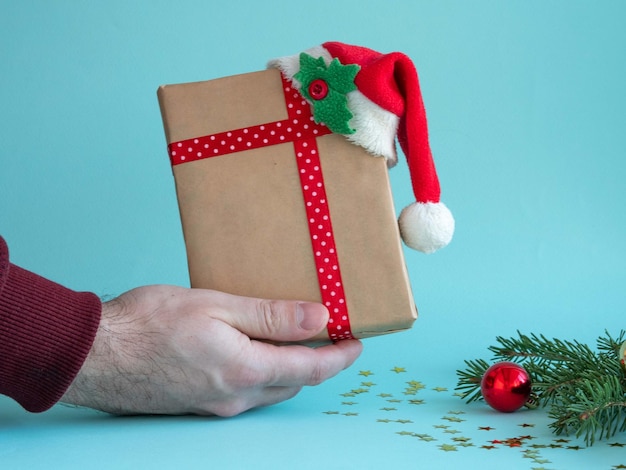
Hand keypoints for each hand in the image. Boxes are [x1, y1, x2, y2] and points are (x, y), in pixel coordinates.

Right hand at [60, 285, 361, 415]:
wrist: (95, 355)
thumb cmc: (149, 323)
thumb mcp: (217, 307)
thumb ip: (271, 316)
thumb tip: (319, 319)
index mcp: (245, 371)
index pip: (312, 369)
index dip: (340, 356)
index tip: (359, 340)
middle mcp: (235, 396)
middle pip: (295, 380)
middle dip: (321, 360)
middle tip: (333, 333)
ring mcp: (217, 404)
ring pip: (272, 387)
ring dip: (293, 366)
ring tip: (300, 336)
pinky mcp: (201, 403)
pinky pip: (248, 390)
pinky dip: (266, 370)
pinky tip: (258, 347)